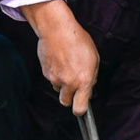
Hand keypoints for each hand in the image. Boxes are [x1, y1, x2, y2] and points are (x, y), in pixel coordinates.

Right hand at [20, 0, 98, 115]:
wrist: (57, 29)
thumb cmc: (78, 41)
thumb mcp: (94, 58)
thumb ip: (92, 77)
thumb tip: (88, 87)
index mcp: (83, 81)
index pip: (79, 108)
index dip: (80, 110)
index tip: (81, 106)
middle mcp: (68, 83)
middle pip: (65, 102)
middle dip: (70, 97)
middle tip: (74, 84)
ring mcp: (54, 78)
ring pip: (58, 89)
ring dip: (62, 83)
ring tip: (66, 66)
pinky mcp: (45, 72)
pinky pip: (51, 78)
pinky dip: (55, 73)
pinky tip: (59, 60)